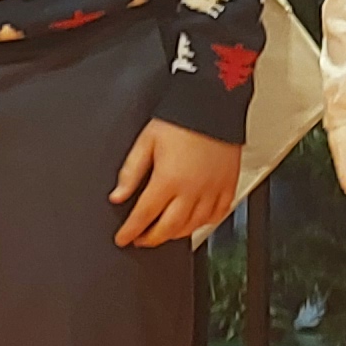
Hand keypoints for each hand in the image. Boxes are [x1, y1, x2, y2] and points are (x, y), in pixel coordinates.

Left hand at [112, 118, 240, 247]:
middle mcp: (191, 190)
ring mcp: (212, 190)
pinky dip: (205, 223)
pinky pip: (217, 215)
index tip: (123, 238)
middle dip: (151, 239)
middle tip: (141, 240)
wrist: (212, 104)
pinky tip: (196, 222)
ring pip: (193, 226)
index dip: (130, 232)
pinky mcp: (228, 186)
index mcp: (168, 179)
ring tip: (164, 232)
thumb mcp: (146, 142)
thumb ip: (130, 172)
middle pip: (168, 228)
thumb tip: (118, 195)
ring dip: (176, 234)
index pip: (144, 215)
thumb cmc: (181, 120)